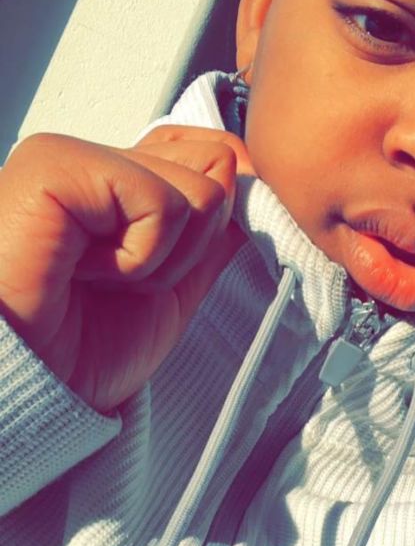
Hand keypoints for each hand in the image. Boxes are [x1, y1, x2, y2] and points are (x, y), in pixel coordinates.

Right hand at [0, 126, 253, 411]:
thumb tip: (248, 177)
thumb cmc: (83, 349)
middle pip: (216, 169)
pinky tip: (86, 271)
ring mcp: (75, 158)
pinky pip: (160, 202)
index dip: (218, 210)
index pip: (208, 153)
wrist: (33, 391)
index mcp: (121, 187)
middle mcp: (99, 164)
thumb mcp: (174, 290)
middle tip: (126, 284)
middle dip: (190, 248)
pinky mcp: (55, 165)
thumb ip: (211, 235)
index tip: (170, 271)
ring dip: (165, 260)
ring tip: (103, 280)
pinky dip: (141, 258)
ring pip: (200, 188)